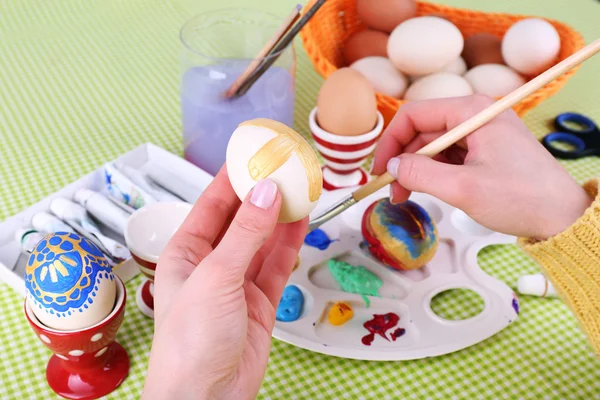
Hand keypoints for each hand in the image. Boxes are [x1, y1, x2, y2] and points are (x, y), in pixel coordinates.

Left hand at [142, 167, 306, 399]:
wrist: (207, 397)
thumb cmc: (190, 344)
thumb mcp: (217, 278)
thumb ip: (245, 234)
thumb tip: (265, 193)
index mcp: (186, 253)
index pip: (212, 204)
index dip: (233, 177)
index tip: (254, 153)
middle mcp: (211, 264)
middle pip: (241, 218)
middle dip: (262, 193)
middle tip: (285, 168)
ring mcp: (237, 282)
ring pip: (263, 239)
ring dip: (280, 216)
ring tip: (300, 188)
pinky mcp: (259, 301)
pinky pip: (277, 264)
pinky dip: (289, 243)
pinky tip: (300, 222)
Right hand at [372, 95, 591, 239]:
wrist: (561, 216)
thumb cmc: (521, 198)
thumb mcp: (462, 188)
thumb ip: (420, 174)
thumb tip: (390, 167)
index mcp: (471, 112)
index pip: (414, 115)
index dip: (390, 142)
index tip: (379, 171)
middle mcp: (474, 116)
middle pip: (421, 131)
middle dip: (402, 161)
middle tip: (391, 192)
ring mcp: (479, 133)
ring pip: (432, 145)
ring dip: (414, 170)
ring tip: (405, 196)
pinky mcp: (483, 150)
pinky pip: (447, 156)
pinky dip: (431, 173)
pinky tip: (425, 191)